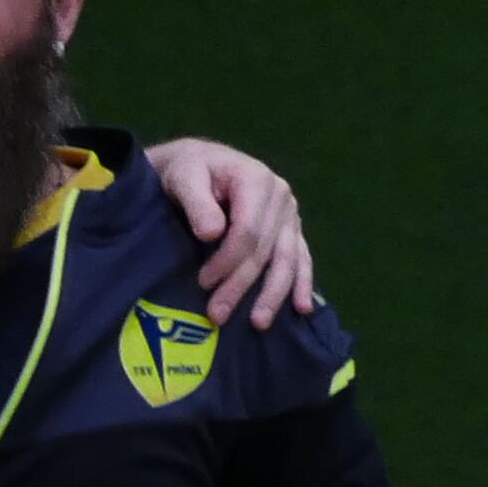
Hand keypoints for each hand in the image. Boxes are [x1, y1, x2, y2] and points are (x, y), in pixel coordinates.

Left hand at [146, 136, 315, 327]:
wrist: (198, 163)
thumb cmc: (188, 171)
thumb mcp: (184, 178)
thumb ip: (197, 202)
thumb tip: (211, 233)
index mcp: (257, 181)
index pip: (248, 230)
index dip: (227, 260)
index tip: (203, 283)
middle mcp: (280, 197)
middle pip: (265, 249)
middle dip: (242, 285)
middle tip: (217, 315)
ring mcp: (289, 214)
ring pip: (286, 259)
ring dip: (274, 293)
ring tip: (259, 323)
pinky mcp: (290, 228)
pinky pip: (300, 258)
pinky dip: (302, 283)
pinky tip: (303, 308)